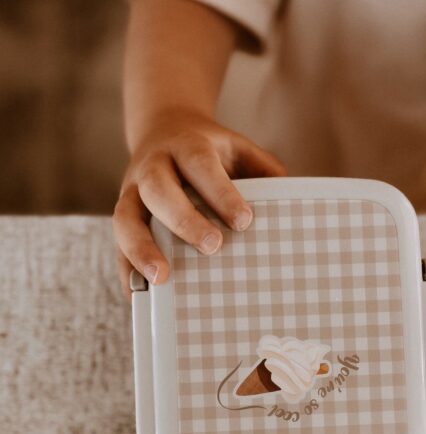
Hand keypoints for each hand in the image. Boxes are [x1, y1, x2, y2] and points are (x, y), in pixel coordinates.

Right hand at [113, 108, 286, 299]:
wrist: (163, 128)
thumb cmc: (209, 151)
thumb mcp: (238, 149)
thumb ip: (264, 170)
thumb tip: (291, 202)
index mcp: (185, 147)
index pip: (201, 166)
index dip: (221, 193)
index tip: (244, 221)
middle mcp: (152, 167)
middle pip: (158, 190)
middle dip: (183, 219)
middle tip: (212, 247)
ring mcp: (131, 193)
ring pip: (125, 218)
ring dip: (141, 249)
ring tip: (162, 279)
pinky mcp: (123, 218)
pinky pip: (118, 246)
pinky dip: (127, 270)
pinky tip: (141, 296)